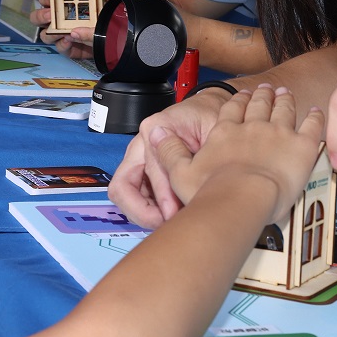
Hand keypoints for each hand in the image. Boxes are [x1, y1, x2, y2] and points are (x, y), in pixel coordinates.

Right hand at [31, 0, 114, 59]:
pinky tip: (68, 40)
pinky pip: (60, 48)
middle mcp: (64, 19)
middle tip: (50, 15)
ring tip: (59, 31)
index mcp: (71, 3)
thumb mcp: (116, 4)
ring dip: (49, 32)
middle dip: (41, 15)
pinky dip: (62, 45)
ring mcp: (66, 35)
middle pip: (40, 17)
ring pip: (46, 35)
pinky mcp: (72, 49)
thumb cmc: (117, 18)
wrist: (125, 40)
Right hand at [107, 88, 229, 226]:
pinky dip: (149, 210)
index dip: (163, 198)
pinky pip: (135, 196)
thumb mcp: (213, 134)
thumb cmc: (214, 118)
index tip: (175, 215)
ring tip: (170, 224)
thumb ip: (194, 161)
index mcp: (156, 127)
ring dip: (143, 214)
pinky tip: (170, 217)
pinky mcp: (144, 170)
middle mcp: (141, 143)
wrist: (213, 111)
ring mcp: (139, 158)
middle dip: (141, 212)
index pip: (149, 171)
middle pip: (122, 188)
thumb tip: (178, 196)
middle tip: (165, 225)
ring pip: (124, 195)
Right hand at [147, 84, 324, 220]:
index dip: (238, 101)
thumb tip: (154, 133)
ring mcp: (278, 133)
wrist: (244, 198)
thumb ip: (168, 152)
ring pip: (284, 109)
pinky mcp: (301, 145)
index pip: (233, 110)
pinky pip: (311, 125)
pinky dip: (315, 117)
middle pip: (259, 104)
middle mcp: (253, 127)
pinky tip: (316, 112)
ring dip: (285, 99)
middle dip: (263, 95)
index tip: (242, 94)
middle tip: (267, 88)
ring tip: (286, 93)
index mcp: (226, 133)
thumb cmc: (213, 193)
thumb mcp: (179, 174)